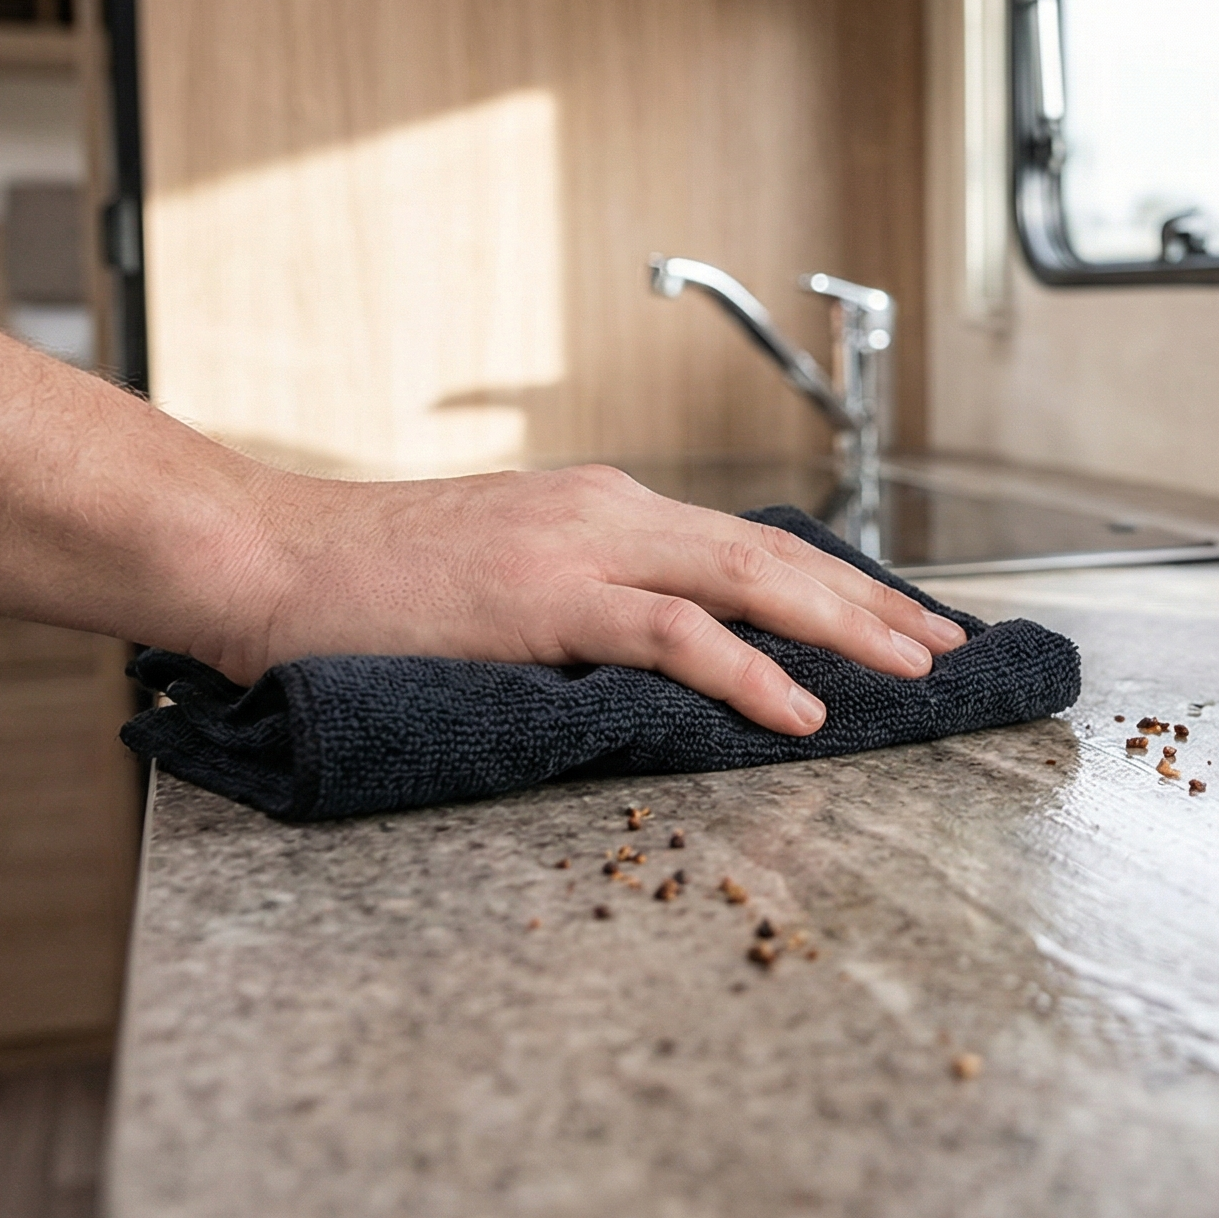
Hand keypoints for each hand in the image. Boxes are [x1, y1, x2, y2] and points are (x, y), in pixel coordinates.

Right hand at [205, 465, 965, 734]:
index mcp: (605, 508)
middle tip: (948, 645)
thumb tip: (667, 651)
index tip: (907, 618)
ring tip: (913, 671)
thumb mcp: (508, 581)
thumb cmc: (373, 588)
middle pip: (774, 555)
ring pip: (746, 581)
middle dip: (873, 602)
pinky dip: (749, 671)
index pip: (750, 543)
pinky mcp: (547, 598)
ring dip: (842, 629)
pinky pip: (675, 634)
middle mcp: (609, 511)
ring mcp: (580, 547)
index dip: (840, 582)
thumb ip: (590, 601)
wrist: (270, 559)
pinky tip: (801, 709)